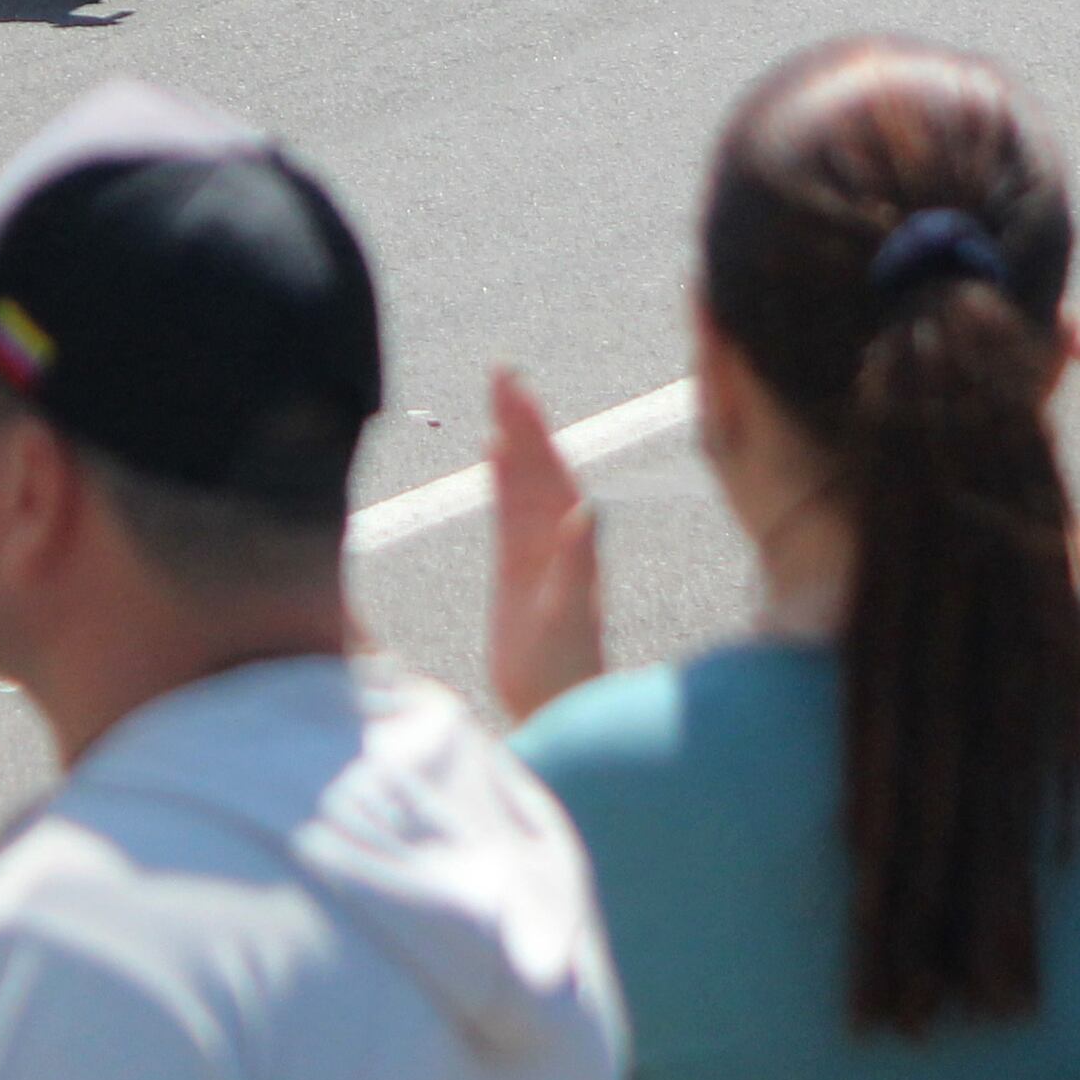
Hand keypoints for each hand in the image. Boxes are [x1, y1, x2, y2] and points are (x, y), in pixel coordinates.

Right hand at [485, 369, 605, 723]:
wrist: (556, 709)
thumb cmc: (566, 670)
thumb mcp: (569, 615)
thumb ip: (577, 563)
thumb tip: (587, 508)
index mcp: (570, 540)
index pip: (550, 469)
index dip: (533, 428)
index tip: (515, 387)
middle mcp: (557, 538)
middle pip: (536, 464)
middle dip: (520, 418)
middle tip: (501, 370)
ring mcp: (536, 552)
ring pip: (521, 482)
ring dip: (511, 440)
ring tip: (498, 397)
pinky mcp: (516, 571)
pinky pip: (507, 512)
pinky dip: (501, 480)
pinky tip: (491, 454)